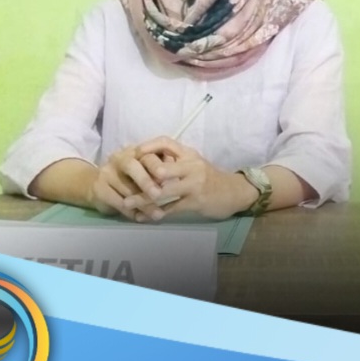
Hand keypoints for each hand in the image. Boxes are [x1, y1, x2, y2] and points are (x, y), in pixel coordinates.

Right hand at [86, 146, 165, 221]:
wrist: (97, 185)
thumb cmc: (131, 177)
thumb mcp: (145, 170)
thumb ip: (160, 170)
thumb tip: (177, 177)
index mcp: (135, 151)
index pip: (146, 153)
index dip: (157, 165)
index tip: (169, 177)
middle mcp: (119, 158)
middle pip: (132, 166)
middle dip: (146, 181)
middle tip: (158, 195)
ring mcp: (107, 173)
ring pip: (126, 189)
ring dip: (143, 204)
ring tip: (157, 214)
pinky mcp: (99, 189)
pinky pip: (117, 202)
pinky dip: (131, 211)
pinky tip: (141, 218)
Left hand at [120, 136, 255, 221]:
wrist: (235, 192)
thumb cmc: (210, 178)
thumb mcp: (194, 164)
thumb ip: (175, 161)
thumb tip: (146, 160)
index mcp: (189, 154)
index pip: (167, 142)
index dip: (148, 146)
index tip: (133, 153)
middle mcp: (192, 166)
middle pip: (161, 168)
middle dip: (141, 176)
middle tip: (125, 182)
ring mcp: (194, 184)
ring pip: (163, 191)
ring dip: (142, 199)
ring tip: (127, 204)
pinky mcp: (196, 202)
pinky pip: (171, 209)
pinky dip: (155, 214)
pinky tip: (144, 218)